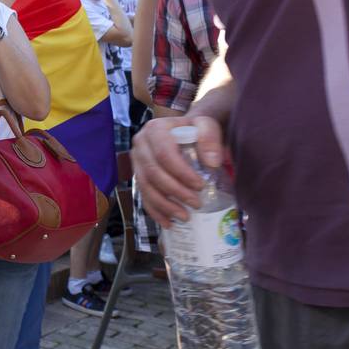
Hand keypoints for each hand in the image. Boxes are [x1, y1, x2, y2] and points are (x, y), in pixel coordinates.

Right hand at [130, 114, 225, 228]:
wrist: (187, 131)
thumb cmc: (197, 129)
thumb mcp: (207, 125)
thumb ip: (210, 138)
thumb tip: (212, 162)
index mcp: (155, 129)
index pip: (164, 154)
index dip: (181, 173)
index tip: (200, 186)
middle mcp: (140, 144)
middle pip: (153, 173)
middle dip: (175, 192)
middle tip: (196, 204)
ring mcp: (136, 161)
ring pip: (145, 187)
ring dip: (164, 205)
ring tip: (185, 217)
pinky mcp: (138, 175)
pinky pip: (142, 195)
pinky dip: (155, 211)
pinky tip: (168, 222)